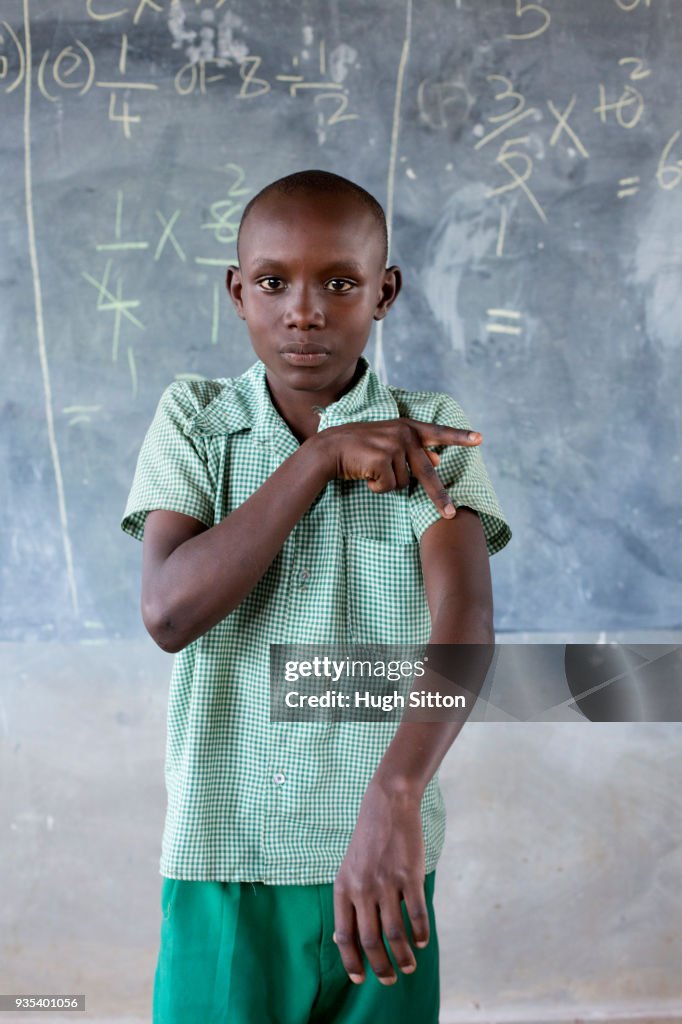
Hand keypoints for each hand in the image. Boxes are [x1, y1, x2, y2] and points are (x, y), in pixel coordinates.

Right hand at [310, 418, 481, 518]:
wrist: (329, 449)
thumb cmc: (359, 448)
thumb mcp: (387, 443)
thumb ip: (413, 451)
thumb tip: (440, 462)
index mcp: (407, 427)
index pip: (438, 432)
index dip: (460, 437)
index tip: (480, 439)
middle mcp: (404, 434)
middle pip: (428, 472)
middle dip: (439, 497)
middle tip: (450, 514)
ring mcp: (393, 446)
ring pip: (403, 483)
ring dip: (387, 483)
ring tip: (370, 470)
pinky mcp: (382, 460)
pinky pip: (388, 487)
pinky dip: (376, 487)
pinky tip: (364, 474)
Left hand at [332, 779, 428, 984]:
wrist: (387, 805)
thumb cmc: (369, 840)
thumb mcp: (349, 868)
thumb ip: (349, 900)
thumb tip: (344, 937)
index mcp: (343, 888)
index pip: (344, 936)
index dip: (352, 961)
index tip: (360, 979)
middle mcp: (362, 888)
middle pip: (370, 941)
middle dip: (381, 967)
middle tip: (390, 979)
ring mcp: (386, 883)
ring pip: (394, 934)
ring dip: (403, 956)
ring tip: (409, 966)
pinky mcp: (409, 876)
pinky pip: (416, 915)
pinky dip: (420, 933)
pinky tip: (422, 941)